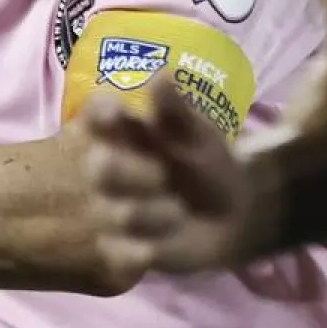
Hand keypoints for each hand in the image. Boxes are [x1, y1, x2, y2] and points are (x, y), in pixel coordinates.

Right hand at [80, 75, 264, 277]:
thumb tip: (161, 74)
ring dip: (150, 213)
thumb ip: (175, 107)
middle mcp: (105, 169)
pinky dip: (135, 252)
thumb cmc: (203, 160)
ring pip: (113, 213)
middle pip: (99, 167)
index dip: (102, 115)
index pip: (97, 116)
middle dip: (126, 172)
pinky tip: (152, 250)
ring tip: (178, 212)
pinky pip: (117, 253)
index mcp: (119, 133)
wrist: (229, 214)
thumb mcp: (194, 131)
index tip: (115, 115)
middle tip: (162, 175)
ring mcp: (108, 210)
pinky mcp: (117, 251)